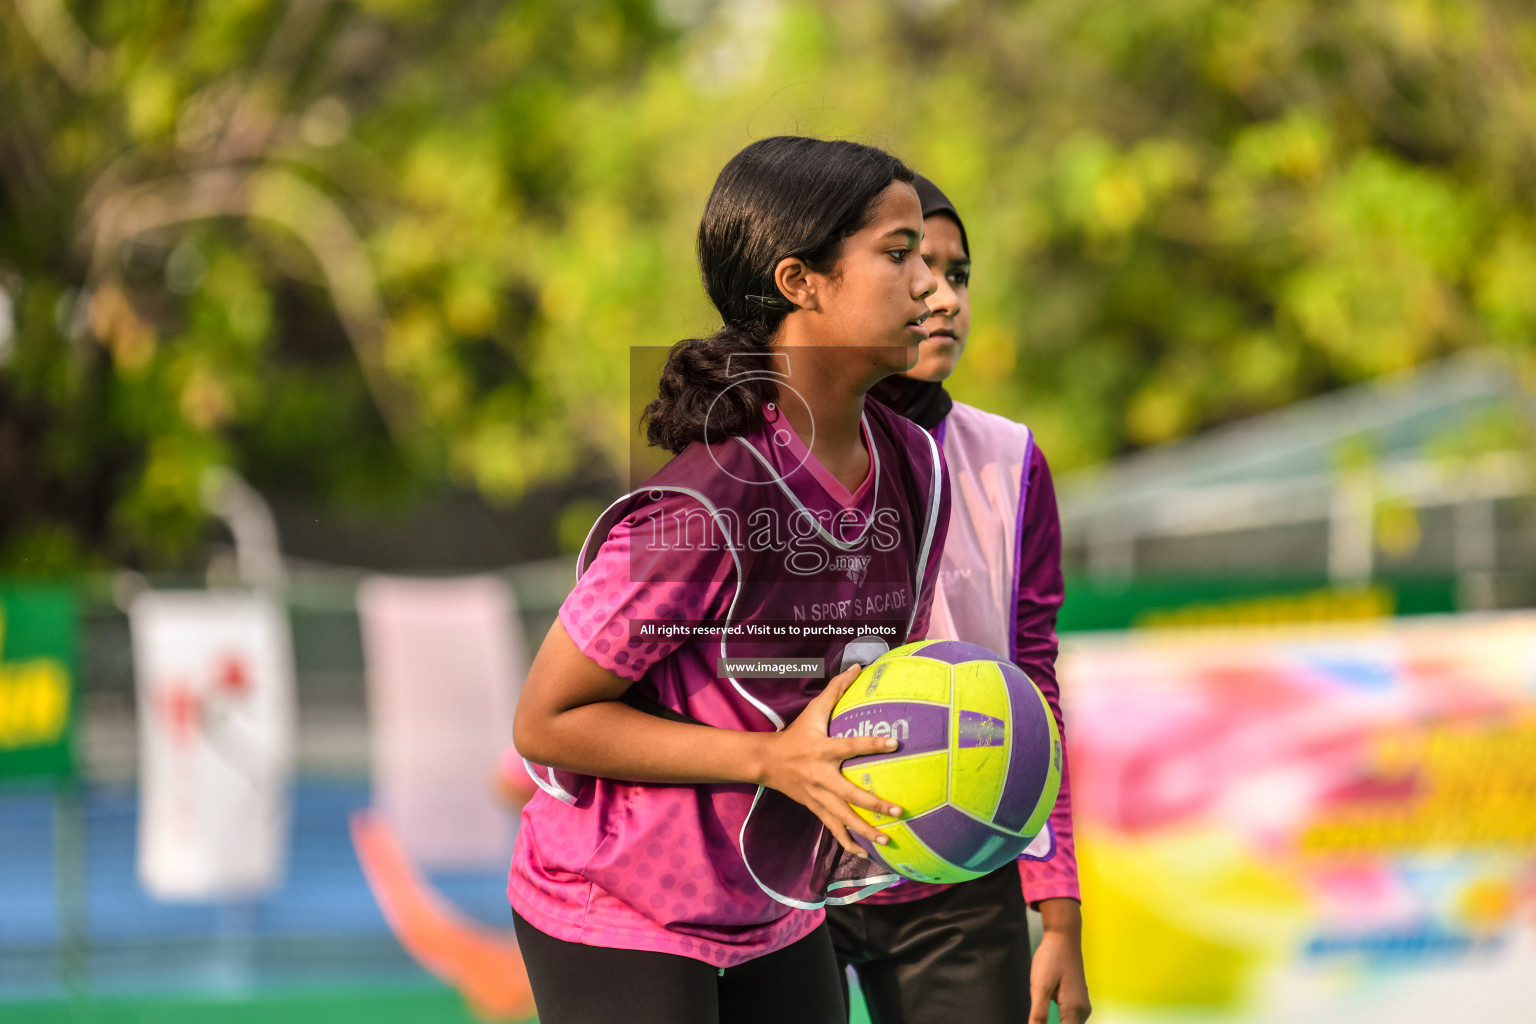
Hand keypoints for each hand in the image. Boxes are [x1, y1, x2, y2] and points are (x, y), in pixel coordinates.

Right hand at [759, 664, 903, 857]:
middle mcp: (821, 776)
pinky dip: (849, 843)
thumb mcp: (813, 710)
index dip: (872, 744)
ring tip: (887, 839)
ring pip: (843, 818)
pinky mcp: (816, 809)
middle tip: (898, 811)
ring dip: (865, 831)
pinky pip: (834, 829)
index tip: (895, 743)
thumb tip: (860, 666)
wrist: (766, 762)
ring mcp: (818, 797)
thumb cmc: (796, 734)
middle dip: (874, 804)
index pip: (850, 746)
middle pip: (850, 794)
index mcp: (822, 750)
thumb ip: (837, 689)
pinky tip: (867, 855)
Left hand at [1030, 898, 1089, 1023]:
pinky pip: (1068, 1018)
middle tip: (1038, 1012)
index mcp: (1074, 1011)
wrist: (1063, 937)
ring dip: (1055, 1022)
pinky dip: (1059, 1019)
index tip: (1038, 1021)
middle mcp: (1082, 1012)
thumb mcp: (1039, 988)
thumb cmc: (1051, 959)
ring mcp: (1082, 1007)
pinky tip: (1046, 1005)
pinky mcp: (1078, 1001)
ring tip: (1043, 1005)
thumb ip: (1039, 1015)